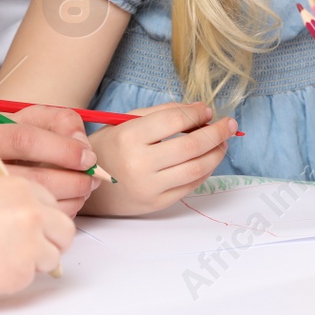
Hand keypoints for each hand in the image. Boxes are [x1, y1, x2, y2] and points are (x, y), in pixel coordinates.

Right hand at [0, 105, 101, 217]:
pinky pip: (36, 223)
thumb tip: (82, 145)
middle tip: (93, 179)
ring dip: (72, 199)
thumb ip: (61, 121)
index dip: (63, 149)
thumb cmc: (12, 143)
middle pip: (34, 179)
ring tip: (84, 189)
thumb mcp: (32, 120)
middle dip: (74, 180)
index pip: (25, 140)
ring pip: (37, 204)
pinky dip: (60, 214)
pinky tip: (66, 202)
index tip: (89, 158)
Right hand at [0, 174, 74, 297]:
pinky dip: (16, 275)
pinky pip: (31, 276)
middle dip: (53, 239)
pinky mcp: (21, 272)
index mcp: (20, 187)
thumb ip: (5, 190)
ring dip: (36, 259)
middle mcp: (32, 213)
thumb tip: (24, 200)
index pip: (52, 201)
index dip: (44, 215)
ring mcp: (30, 243)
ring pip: (53, 256)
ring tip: (5, 257)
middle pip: (65, 229)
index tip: (39, 224)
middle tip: (36, 247)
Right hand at [83, 103, 237, 215]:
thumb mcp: (128, 121)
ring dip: (216, 153)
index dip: (197, 113)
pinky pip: (189, 186)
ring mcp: (148, 187)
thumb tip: (201, 111)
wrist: (85, 183)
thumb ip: (164, 113)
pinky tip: (209, 160)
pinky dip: (205, 171)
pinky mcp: (155, 204)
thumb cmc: (110, 146)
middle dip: (216, 133)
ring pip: (196, 169)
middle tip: (229, 124)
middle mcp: (139, 163)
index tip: (208, 110)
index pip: (175, 120)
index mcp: (129, 137)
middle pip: (191, 146)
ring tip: (223, 142)